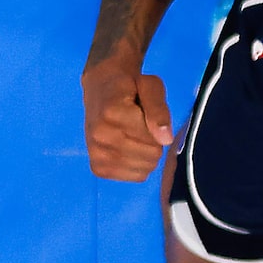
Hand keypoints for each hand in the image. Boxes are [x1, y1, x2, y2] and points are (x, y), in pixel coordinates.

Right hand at [82, 66, 173, 181]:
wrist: (101, 88)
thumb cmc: (130, 86)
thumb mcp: (151, 86)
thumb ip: (159, 109)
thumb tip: (165, 139)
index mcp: (112, 114)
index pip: (155, 141)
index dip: (158, 128)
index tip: (144, 114)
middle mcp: (100, 136)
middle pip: (151, 156)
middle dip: (153, 142)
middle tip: (139, 125)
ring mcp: (96, 154)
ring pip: (145, 168)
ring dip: (146, 154)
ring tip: (132, 135)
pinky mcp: (98, 168)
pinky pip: (135, 177)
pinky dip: (138, 165)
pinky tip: (128, 149)